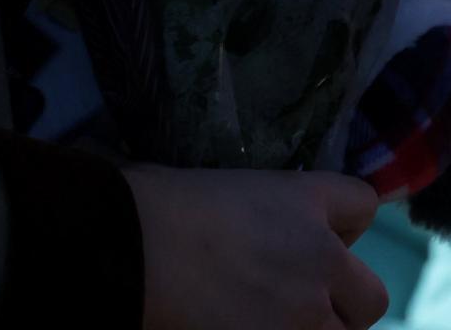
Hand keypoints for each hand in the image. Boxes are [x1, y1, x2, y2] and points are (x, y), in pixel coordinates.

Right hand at [125, 162, 388, 329]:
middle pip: (371, 294)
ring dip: (314, 328)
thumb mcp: (212, 185)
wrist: (130, 250)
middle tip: (299, 294)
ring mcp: (306, 316)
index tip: (318, 232)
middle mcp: (320, 259)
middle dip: (342, 296)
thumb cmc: (152, 200)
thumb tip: (242, 225)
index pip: (362, 203)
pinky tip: (241, 325)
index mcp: (300, 199)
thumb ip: (250, 205)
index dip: (342, 222)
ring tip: (272, 318)